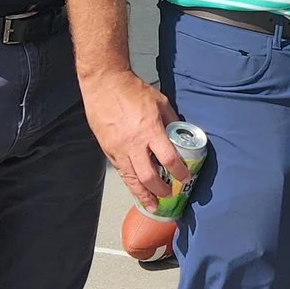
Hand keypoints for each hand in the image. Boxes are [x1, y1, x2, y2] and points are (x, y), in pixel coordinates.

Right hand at [83, 65, 188, 211]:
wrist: (104, 84)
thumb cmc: (132, 90)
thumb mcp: (160, 101)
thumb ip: (171, 120)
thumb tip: (181, 133)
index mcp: (150, 130)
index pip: (169, 159)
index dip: (179, 172)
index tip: (185, 178)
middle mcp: (134, 143)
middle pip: (149, 176)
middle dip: (161, 190)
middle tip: (169, 195)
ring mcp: (118, 148)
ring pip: (131, 179)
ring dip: (143, 195)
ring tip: (152, 204)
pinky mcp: (107, 149)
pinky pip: (121, 171)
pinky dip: (130, 182)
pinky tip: (136, 188)